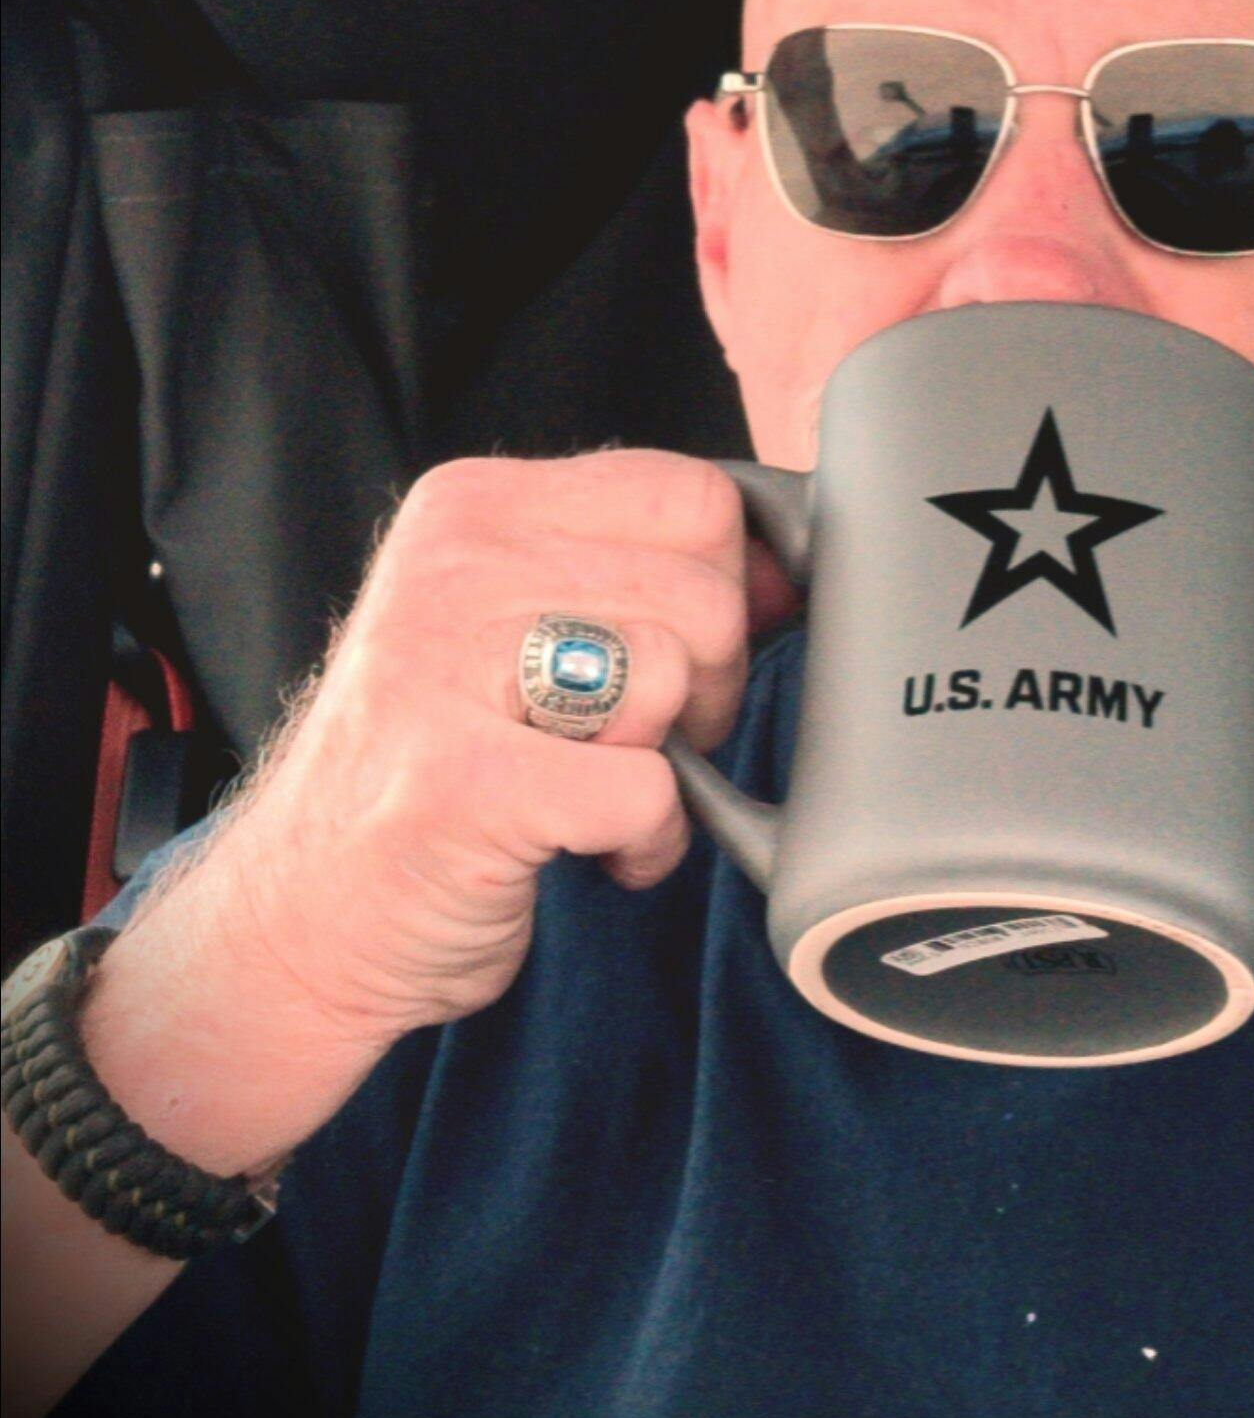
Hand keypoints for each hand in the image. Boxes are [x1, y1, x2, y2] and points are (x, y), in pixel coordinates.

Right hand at [130, 451, 792, 1057]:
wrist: (301, 925)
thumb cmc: (435, 772)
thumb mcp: (518, 627)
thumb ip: (639, 576)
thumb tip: (789, 566)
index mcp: (475, 506)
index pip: (690, 492)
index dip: (728, 585)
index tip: (691, 650)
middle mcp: (452, 565)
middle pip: (704, 591)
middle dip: (703, 685)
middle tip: (631, 739)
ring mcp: (447, 668)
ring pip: (676, 678)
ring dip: (665, 766)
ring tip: (588, 790)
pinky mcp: (465, 783)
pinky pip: (651, 791)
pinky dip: (645, 842)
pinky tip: (582, 849)